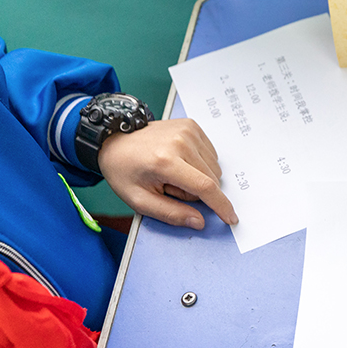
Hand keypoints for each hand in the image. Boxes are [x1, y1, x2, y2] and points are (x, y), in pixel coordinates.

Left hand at [99, 118, 237, 229]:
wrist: (115, 139)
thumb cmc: (124, 170)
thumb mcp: (139, 200)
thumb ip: (170, 214)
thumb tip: (199, 221)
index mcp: (165, 161)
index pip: (205, 187)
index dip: (221, 205)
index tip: (231, 218)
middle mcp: (180, 142)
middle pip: (210, 179)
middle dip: (196, 191)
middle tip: (170, 186)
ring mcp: (188, 131)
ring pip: (213, 168)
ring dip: (199, 177)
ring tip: (174, 172)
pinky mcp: (192, 126)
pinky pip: (211, 155)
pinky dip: (200, 163)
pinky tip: (180, 160)